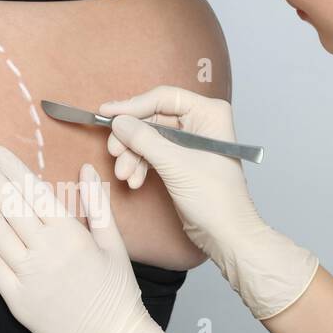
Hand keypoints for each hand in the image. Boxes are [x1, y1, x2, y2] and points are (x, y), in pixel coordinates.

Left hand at [0, 145, 193, 332]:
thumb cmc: (118, 292)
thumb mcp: (114, 243)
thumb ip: (97, 203)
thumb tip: (84, 169)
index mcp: (71, 235)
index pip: (33, 192)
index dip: (11, 169)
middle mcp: (46, 252)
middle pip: (9, 207)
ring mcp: (28, 277)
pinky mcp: (17, 300)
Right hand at [100, 86, 318, 319]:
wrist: (226, 234)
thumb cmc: (215, 199)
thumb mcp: (175, 165)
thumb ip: (144, 140)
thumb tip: (118, 122)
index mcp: (209, 113)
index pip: (163, 98)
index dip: (133, 105)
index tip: (107, 113)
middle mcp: (200, 123)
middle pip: (153, 118)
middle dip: (131, 137)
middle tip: (114, 152)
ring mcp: (189, 143)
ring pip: (149, 138)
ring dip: (132, 155)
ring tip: (125, 174)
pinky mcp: (180, 162)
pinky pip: (152, 154)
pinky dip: (140, 165)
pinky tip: (134, 181)